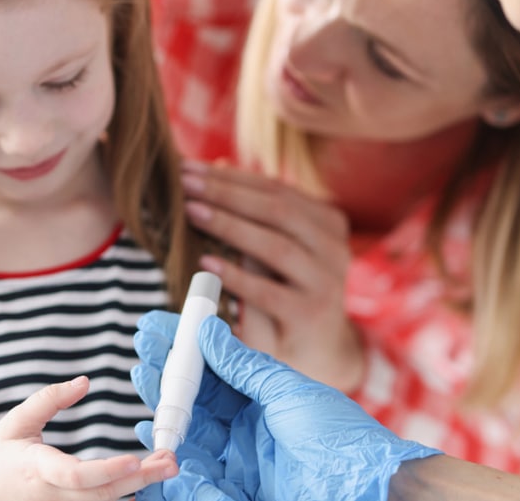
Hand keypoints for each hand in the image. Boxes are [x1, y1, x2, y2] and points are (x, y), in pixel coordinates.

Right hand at [0, 376, 177, 500]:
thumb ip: (49, 399)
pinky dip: (125, 496)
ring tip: (167, 466)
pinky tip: (146, 481)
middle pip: (102, 493)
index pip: (76, 474)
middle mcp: (54, 495)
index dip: (106, 470)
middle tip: (171, 461)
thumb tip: (84, 383)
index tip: (133, 460)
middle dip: (140, 478)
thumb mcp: (16, 422)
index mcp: (39, 470)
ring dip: (139, 486)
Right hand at [131, 310, 440, 500]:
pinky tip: (153, 435)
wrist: (365, 487)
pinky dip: (171, 460)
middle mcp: (246, 431)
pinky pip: (195, 479)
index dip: (185, 350)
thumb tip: (208, 329)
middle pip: (195, 403)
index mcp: (262, 402)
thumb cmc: (337, 437)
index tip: (158, 326)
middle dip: (166, 375)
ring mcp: (239, 464)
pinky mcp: (235, 494)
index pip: (213, 373)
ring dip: (163, 410)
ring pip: (189, 437)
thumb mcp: (287, 392)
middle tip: (142, 347)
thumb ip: (244, 366)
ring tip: (142, 377)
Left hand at [180, 160, 360, 390]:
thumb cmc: (291, 292)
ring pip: (276, 246)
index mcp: (329, 223)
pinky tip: (205, 263)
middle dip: (226, 193)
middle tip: (184, 182)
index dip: (232, 177)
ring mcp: (326, 284)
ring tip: (191, 212)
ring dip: (229, 226)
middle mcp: (335, 249)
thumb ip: (258, 214)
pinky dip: (235, 276)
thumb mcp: (282, 251)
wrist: (322, 352)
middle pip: (278, 210)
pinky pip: (268, 293)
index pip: (276, 189)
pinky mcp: (309, 318)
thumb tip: (214, 166)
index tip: (190, 167)